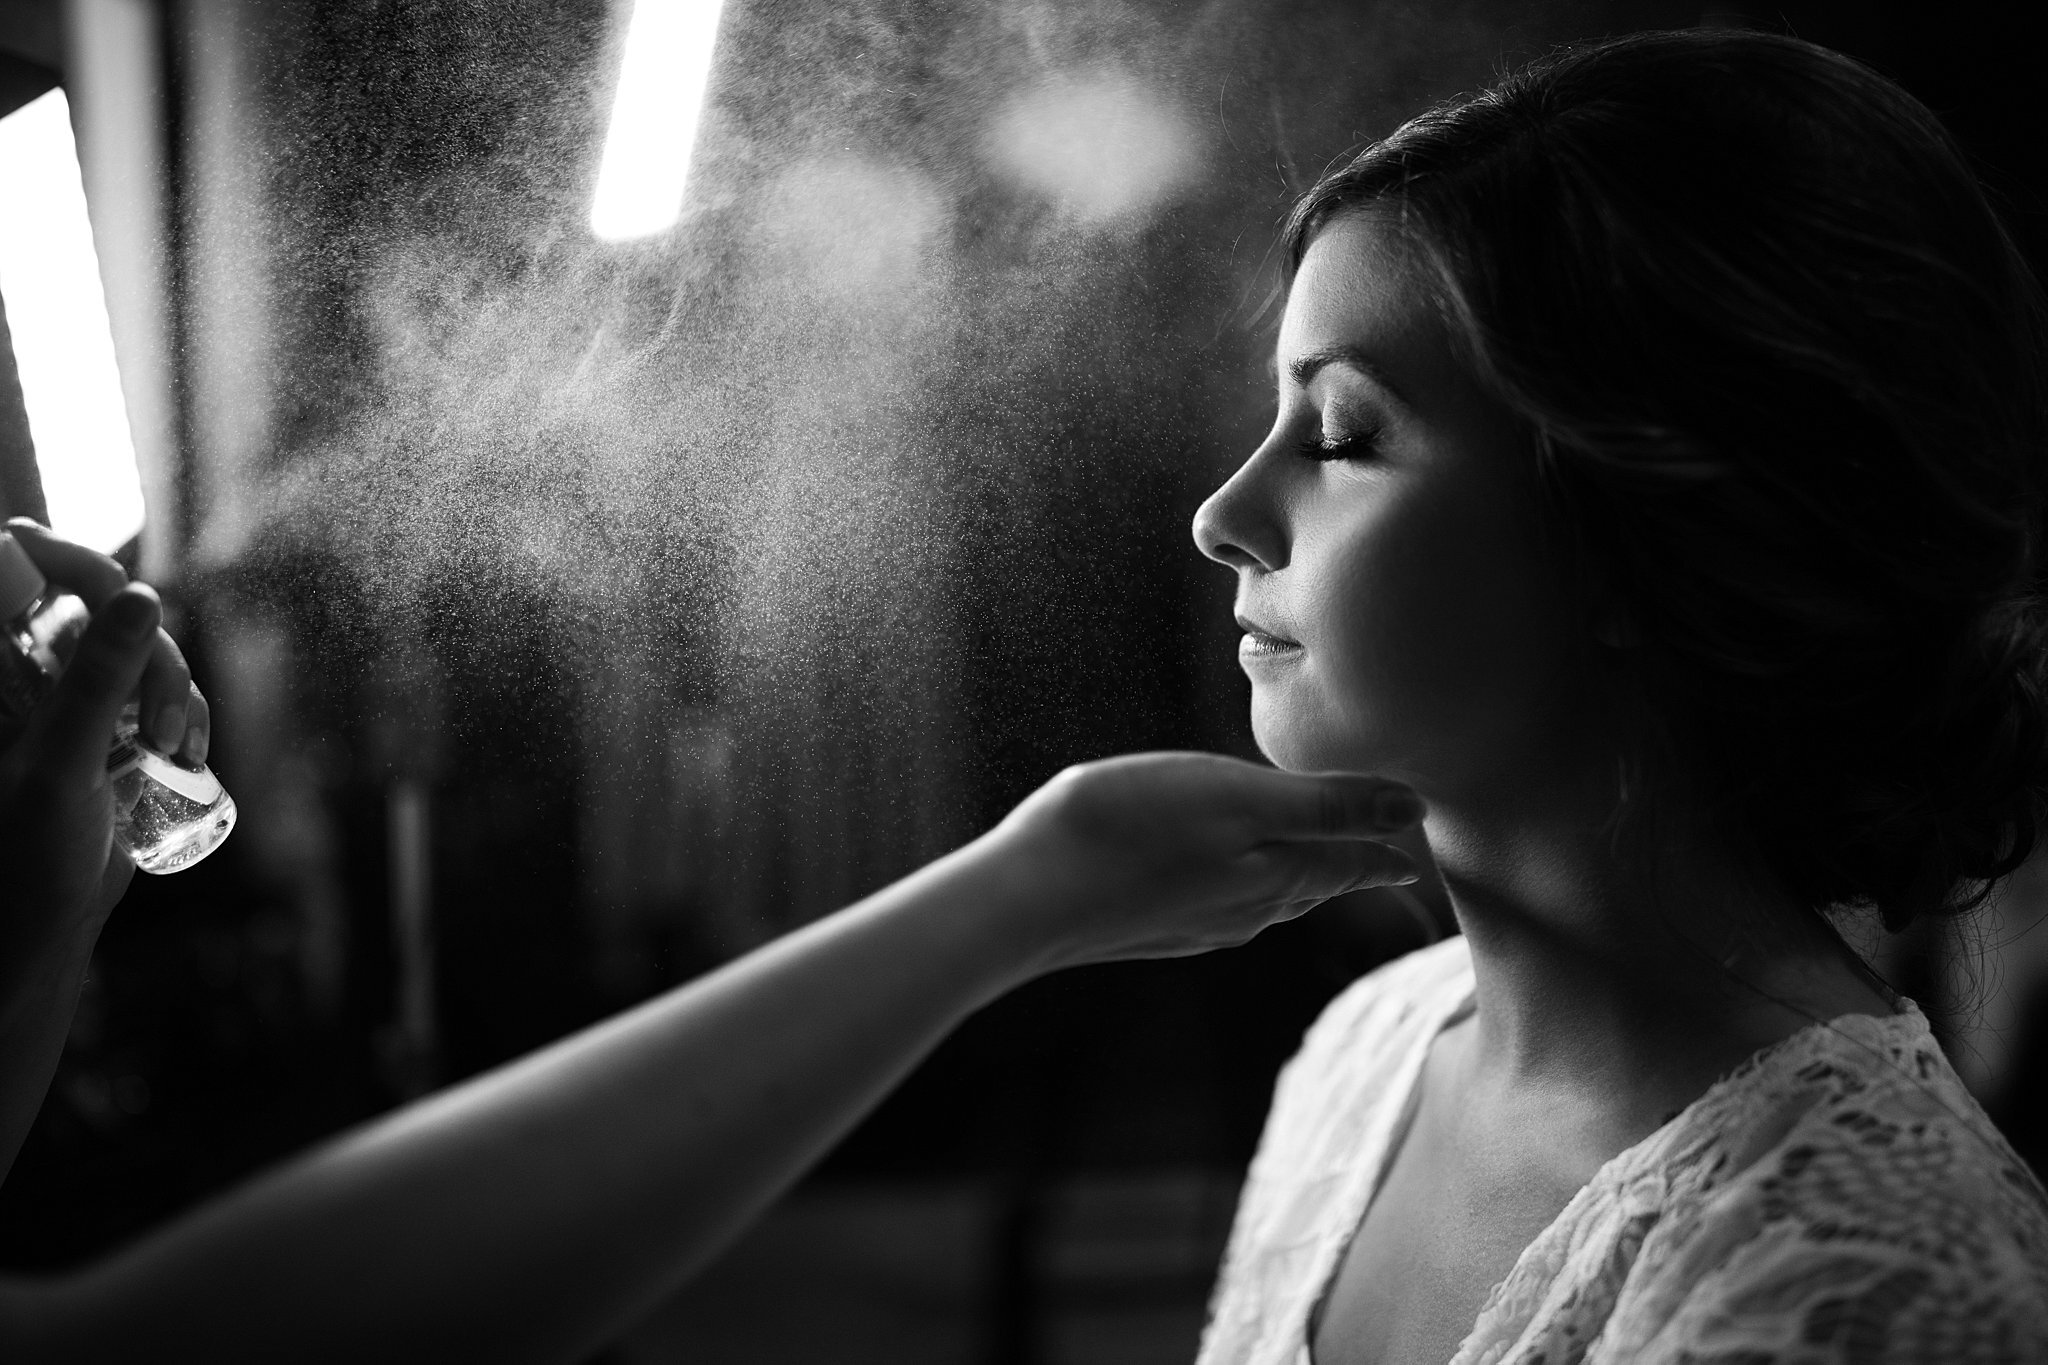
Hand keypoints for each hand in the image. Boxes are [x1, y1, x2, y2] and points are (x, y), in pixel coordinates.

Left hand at [0, 521, 210, 969]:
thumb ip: (97, 679)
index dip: (62, 556)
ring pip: (143, 647)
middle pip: (107, 608)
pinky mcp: (109, 725)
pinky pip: (161, 687)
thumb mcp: (61, 762)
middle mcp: (29, 671)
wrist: (43, 926)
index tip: (94, 568)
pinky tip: (187, 752)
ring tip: (174, 751)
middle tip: (159, 724)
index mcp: (0, 671)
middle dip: (152, 658)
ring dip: (175, 692)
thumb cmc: (24, 854)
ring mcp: (72, 696)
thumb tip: (138, 595)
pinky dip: (185, 711)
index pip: (28, 580)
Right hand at [973, 751, 1424, 974]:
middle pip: (1315, 886)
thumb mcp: (1238, 799)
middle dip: (1348, 866)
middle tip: (1381, 851)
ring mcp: (1195, 924)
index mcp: (1277, 879)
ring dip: (1297, 875)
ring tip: (1314, 856)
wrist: (1027, 895)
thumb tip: (1414, 812)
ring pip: (1267, 898)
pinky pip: (1220, 901)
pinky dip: (1243, 881)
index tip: (1417, 852)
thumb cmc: (1130, 831)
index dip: (1387, 852)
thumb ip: (1325, 806)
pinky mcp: (1152, 924)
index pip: (1353, 866)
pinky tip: (1221, 870)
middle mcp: (1245, 913)